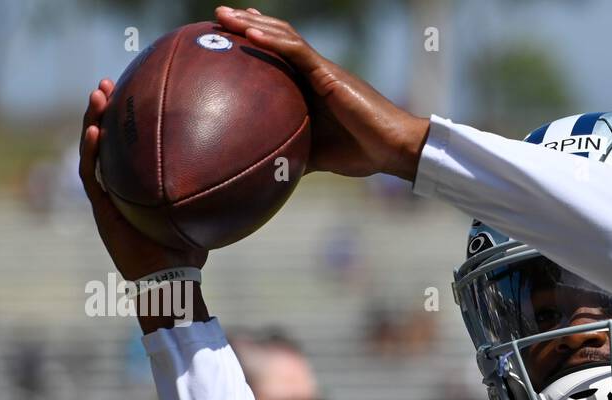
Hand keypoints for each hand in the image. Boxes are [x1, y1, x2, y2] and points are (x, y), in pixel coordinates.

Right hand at [78, 79, 207, 280]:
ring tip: (97, 93)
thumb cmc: (188, 253)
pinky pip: (91, 175)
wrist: (168, 281)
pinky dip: (91, 151)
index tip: (134, 92)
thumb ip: (208, 190)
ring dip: (92, 121)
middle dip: (106, 110)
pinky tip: (95, 129)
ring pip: (93, 152)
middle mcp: (118, 187)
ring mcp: (107, 197)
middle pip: (107, 141)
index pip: (128, 146)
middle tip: (107, 82)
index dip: (127, 119)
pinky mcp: (101, 210)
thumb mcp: (199, 212)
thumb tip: (240, 169)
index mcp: (136, 185)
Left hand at [214, 6, 429, 179]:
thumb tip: (270, 173)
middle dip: (246, 23)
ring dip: (252, 24)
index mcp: (313, 86)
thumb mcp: (318, 155)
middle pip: (277, 37)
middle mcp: (316, 71)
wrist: (393, 148)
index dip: (257, 39)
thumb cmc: (363, 151)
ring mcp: (323, 70)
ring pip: (284, 37)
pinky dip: (273, 41)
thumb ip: (294, 154)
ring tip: (225, 15)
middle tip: (218, 16)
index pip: (281, 54)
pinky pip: (297, 51)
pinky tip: (250, 33)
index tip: (231, 34)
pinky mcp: (330, 74)